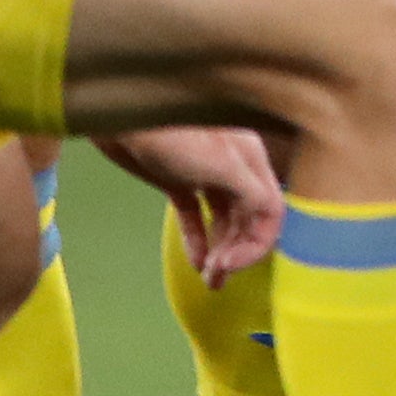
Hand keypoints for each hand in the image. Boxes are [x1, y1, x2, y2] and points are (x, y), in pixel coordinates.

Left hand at [96, 125, 287, 283]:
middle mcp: (234, 169)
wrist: (124, 116)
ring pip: (223, 221)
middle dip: (238, 252)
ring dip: (220, 250)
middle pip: (249, 219)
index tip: (233, 264)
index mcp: (251, 161)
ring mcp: (204, 174)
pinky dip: (197, 239)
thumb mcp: (223, 164)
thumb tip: (270, 222)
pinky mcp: (177, 180)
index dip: (258, 243)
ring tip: (209, 278)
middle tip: (217, 278)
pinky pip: (195, 216)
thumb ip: (253, 193)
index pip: (271, 211)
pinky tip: (196, 261)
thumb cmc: (175, 134)